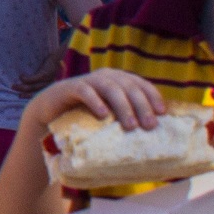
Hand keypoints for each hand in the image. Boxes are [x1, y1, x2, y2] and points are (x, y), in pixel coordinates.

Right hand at [24, 65, 166, 136]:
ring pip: (110, 87)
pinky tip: (103, 115)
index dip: (153, 96)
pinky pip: (85, 91)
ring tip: (130, 126)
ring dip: (123, 106)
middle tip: (149, 125)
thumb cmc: (86, 116)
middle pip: (129, 86)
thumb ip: (126, 118)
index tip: (162, 113)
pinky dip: (95, 101)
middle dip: (141, 105)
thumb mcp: (110, 115)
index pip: (141, 84)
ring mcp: (88, 81)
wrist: (51, 111)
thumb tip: (153, 136)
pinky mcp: (70, 87)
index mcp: (119, 81)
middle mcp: (106, 77)